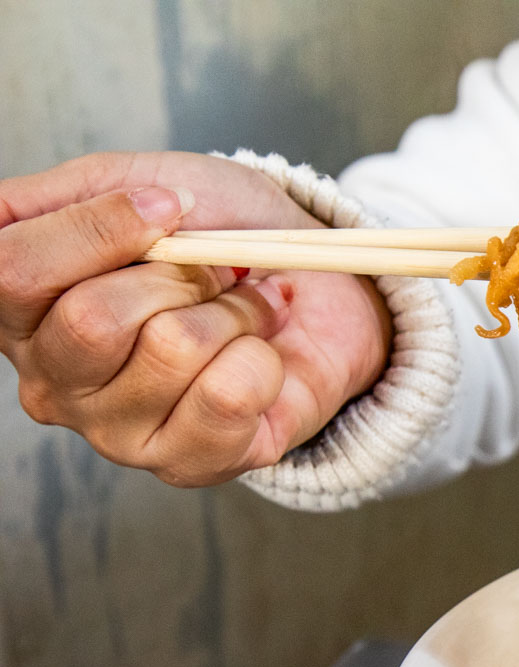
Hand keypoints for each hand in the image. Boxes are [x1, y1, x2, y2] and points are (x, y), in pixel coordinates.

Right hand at [0, 151, 390, 486]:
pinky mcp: (188, 463)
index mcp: (24, 311)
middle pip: (93, 321)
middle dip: (180, 276)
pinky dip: (264, 360)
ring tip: (247, 312)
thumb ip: (69, 195)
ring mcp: (116, 432)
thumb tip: (24, 213)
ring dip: (233, 313)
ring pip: (172, 350)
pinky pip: (227, 397)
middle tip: (217, 272)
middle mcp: (54, 381)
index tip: (170, 206)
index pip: (14, 271)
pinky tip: (262, 357)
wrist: (319, 288)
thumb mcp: (138, 182)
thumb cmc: (220, 236)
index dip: (99, 229)